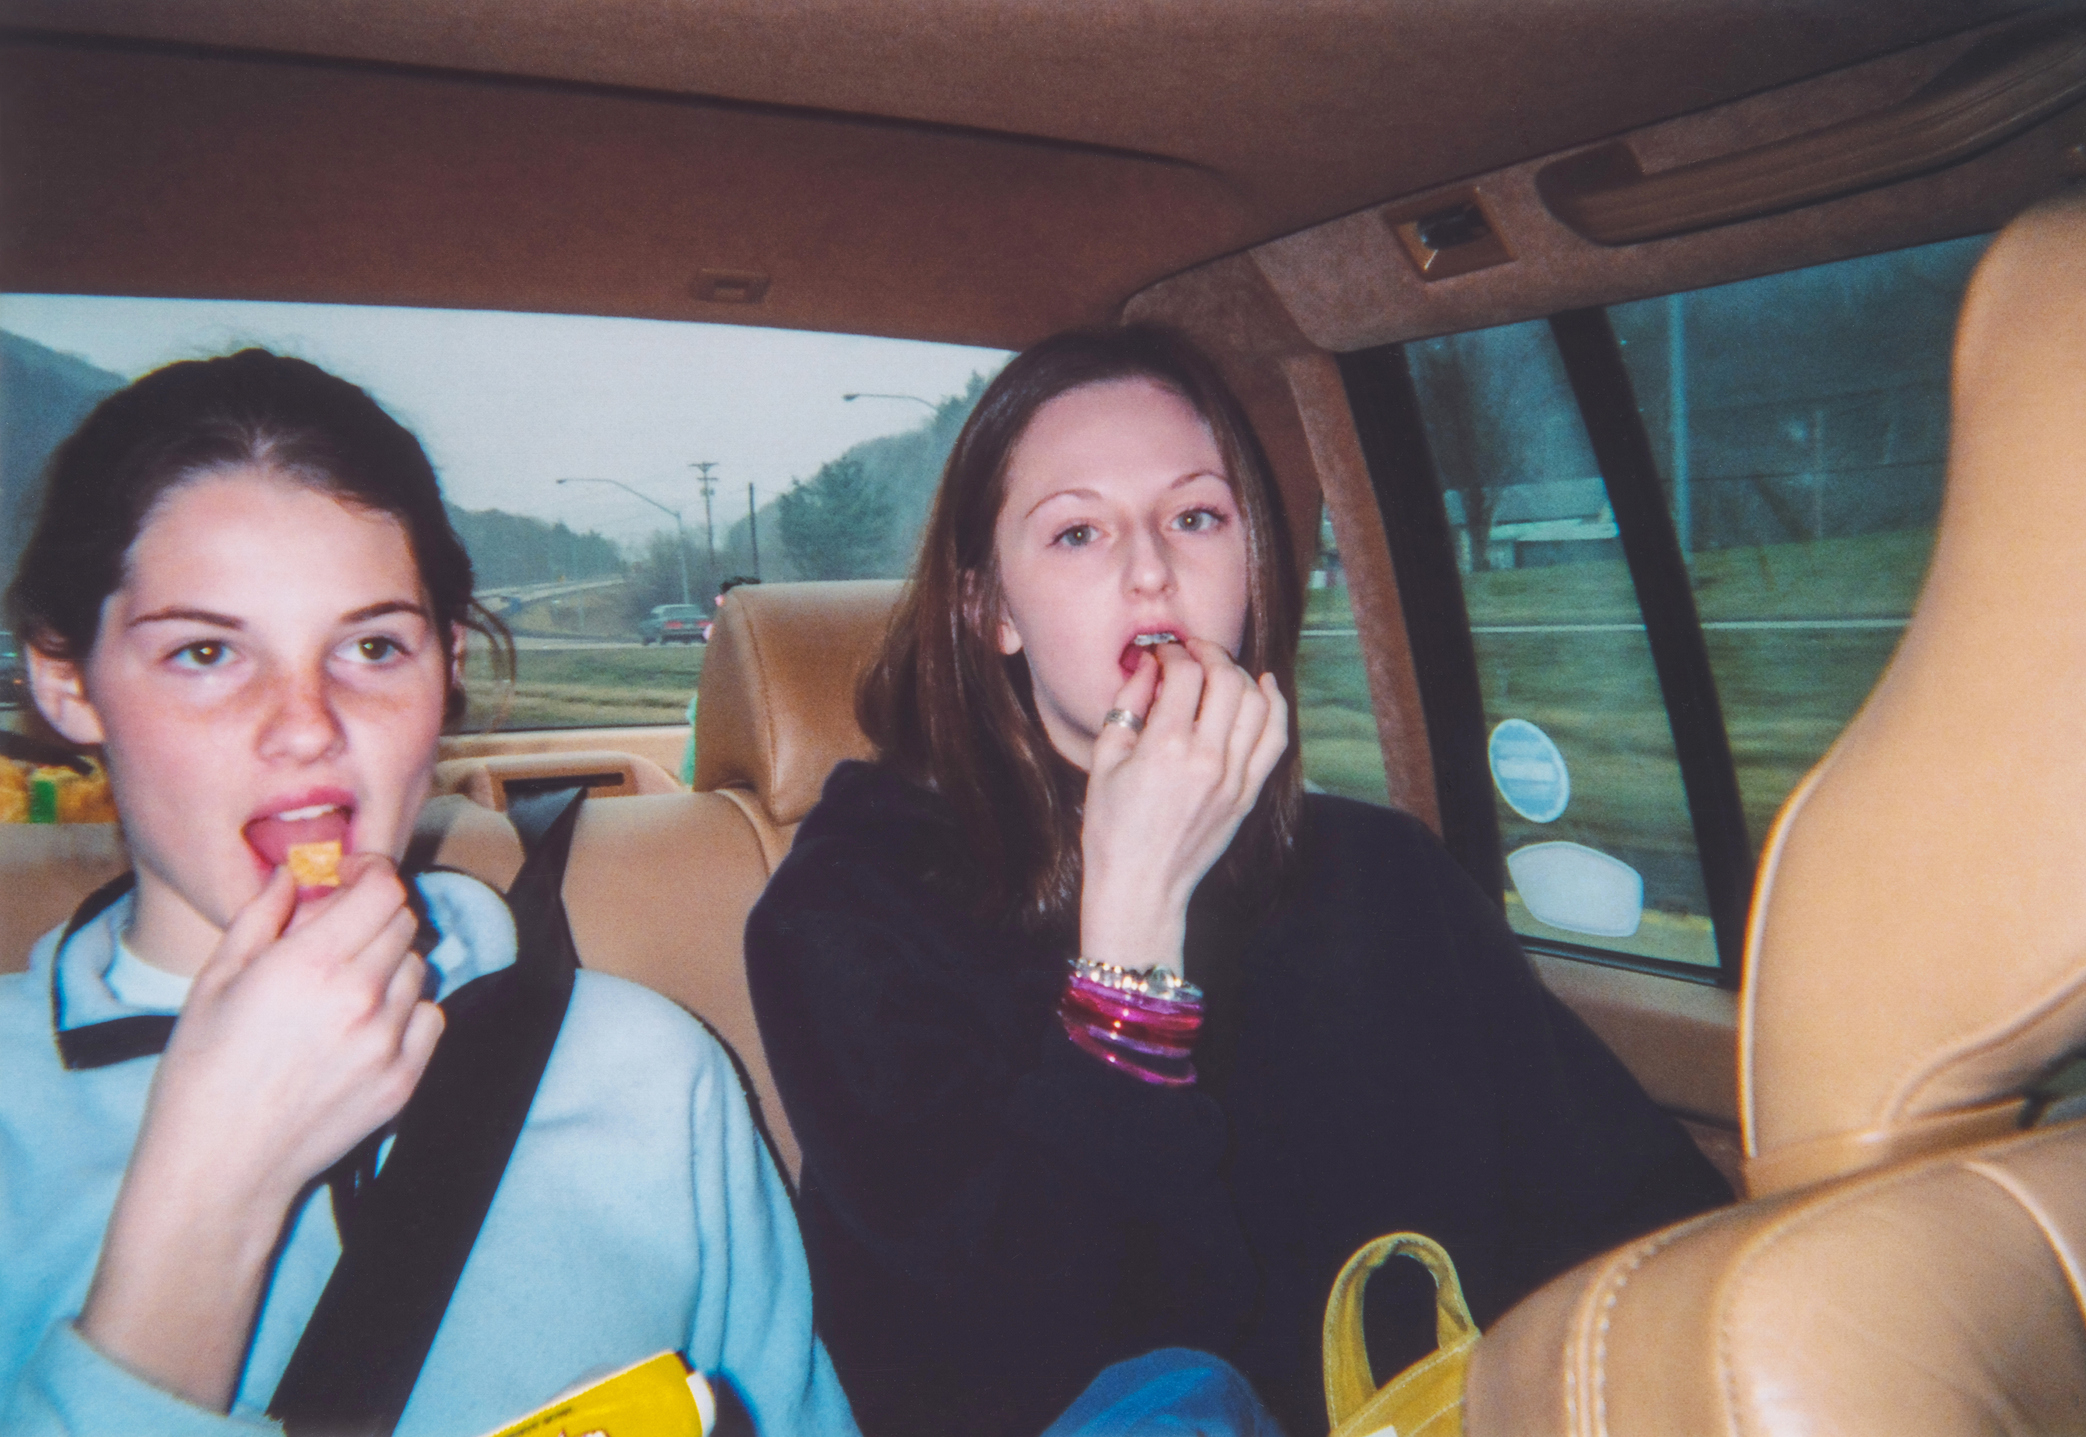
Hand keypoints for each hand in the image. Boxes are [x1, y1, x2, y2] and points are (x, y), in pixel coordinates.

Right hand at [79, 854, 443, 1409]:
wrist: (220, 1166)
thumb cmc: (203, 1072)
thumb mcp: (215, 981)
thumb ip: (261, 916)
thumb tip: (294, 875)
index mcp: (310, 964)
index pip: (382, 890)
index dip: (370, 873)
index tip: (351, 878)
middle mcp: (360, 997)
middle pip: (403, 924)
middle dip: (374, 917)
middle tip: (340, 935)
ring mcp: (387, 1042)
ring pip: (416, 970)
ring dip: (388, 965)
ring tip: (342, 990)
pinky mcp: (404, 1080)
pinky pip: (430, 1017)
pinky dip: (407, 1012)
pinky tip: (366, 1026)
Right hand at [1079, 638, 1288, 973]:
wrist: (1141, 886)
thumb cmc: (1112, 828)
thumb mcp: (1105, 761)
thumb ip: (1127, 705)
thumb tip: (1147, 667)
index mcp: (1165, 748)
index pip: (1184, 674)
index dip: (1172, 653)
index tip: (1160, 653)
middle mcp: (1207, 758)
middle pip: (1226, 680)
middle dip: (1208, 654)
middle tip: (1190, 651)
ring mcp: (1234, 777)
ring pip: (1256, 703)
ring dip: (1239, 675)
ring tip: (1219, 669)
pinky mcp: (1247, 794)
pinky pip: (1274, 739)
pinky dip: (1275, 706)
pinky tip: (1265, 686)